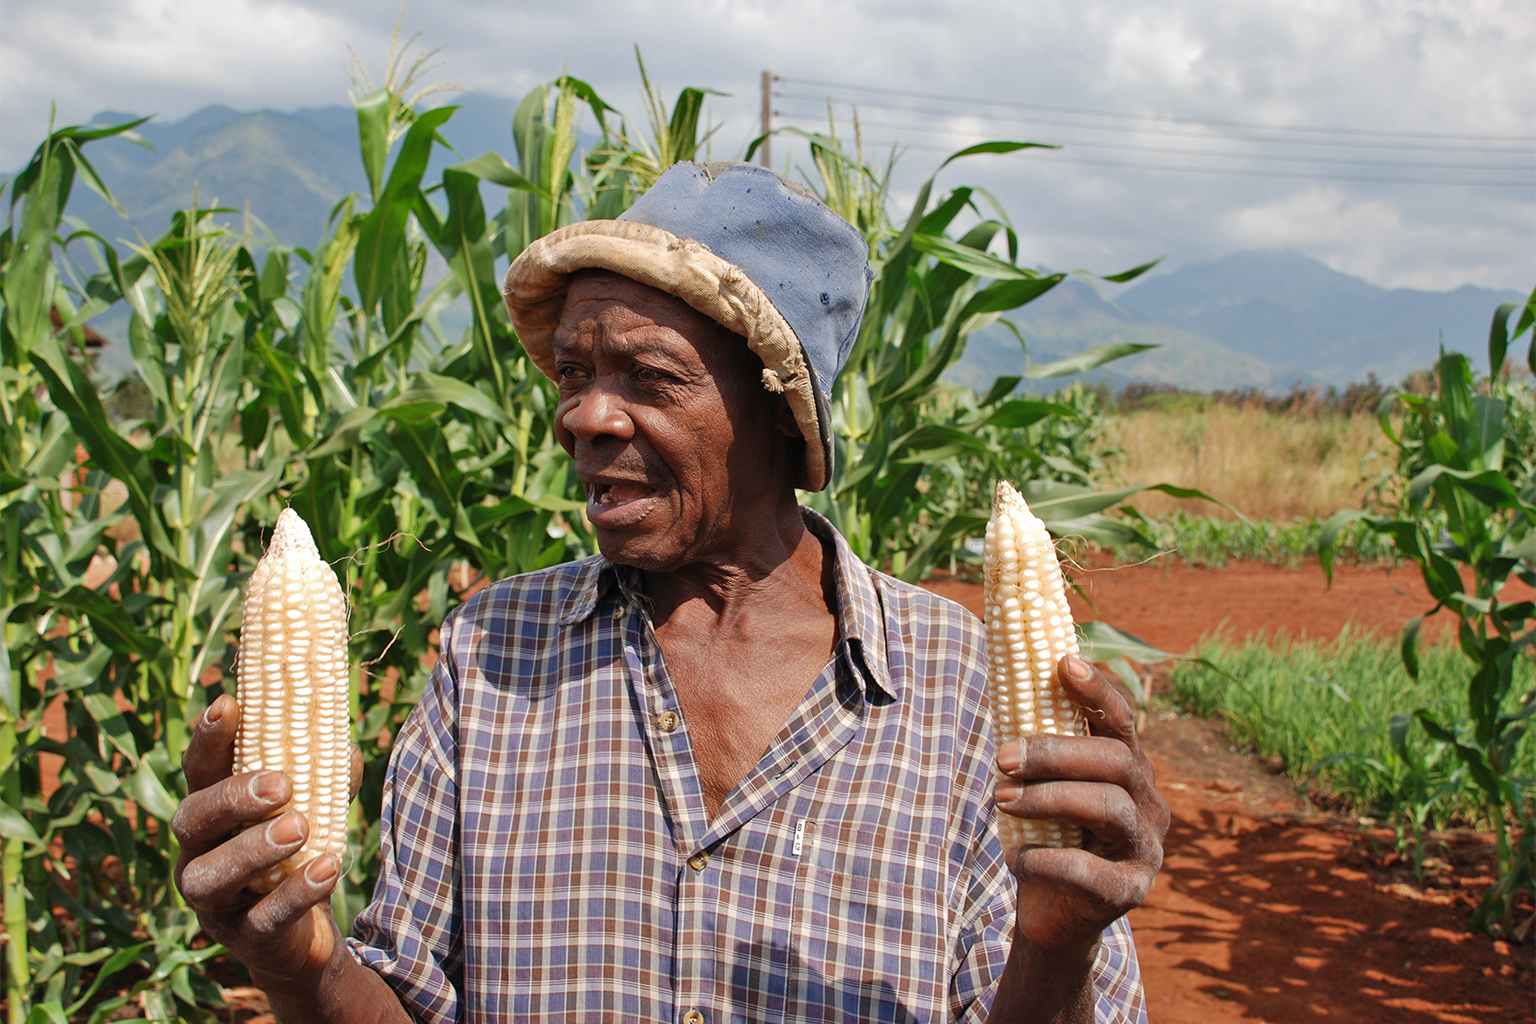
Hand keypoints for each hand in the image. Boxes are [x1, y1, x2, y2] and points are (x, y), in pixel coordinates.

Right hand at [172, 694, 363, 983]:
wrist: (302, 933)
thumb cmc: (297, 852)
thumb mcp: (314, 804)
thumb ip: (326, 773)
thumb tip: (347, 747)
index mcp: (212, 812)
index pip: (200, 769)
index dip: (208, 737)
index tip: (229, 704)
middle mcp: (199, 854)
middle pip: (192, 820)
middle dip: (232, 799)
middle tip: (280, 785)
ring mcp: (215, 901)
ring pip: (212, 875)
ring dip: (254, 849)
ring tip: (299, 827)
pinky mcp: (243, 938)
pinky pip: (263, 918)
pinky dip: (295, 892)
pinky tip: (326, 868)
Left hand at [993, 655, 1168, 956]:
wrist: (1051, 915)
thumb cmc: (1044, 836)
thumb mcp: (1042, 787)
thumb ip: (1038, 744)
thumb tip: (1007, 676)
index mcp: (1130, 770)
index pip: (1122, 720)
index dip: (1097, 690)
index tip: (1063, 663)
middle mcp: (1148, 804)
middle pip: (1115, 760)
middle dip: (1055, 753)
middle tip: (1002, 757)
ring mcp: (1145, 849)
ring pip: (1108, 807)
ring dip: (1048, 798)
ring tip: (1002, 800)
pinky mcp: (1129, 891)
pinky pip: (1090, 871)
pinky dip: (1046, 859)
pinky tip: (1016, 857)